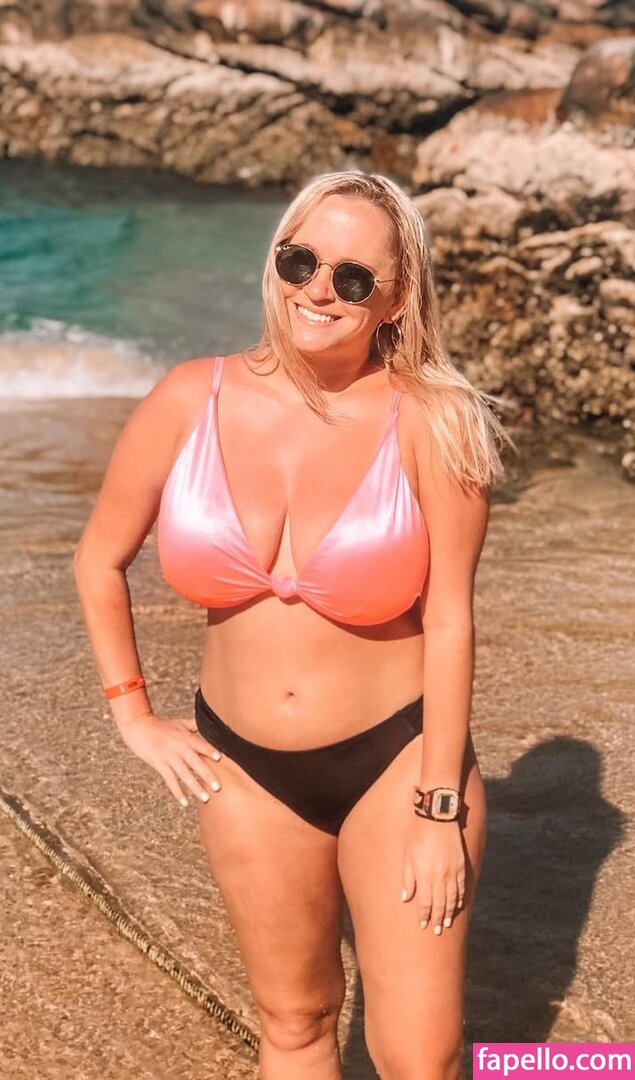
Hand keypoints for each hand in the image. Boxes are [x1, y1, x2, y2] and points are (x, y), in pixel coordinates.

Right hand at [115, 712, 223, 807]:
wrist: (138, 727)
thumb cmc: (161, 725)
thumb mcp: (179, 723)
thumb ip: (195, 725)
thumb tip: (210, 726)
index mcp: (185, 737)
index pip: (201, 745)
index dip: (210, 751)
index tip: (221, 759)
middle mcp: (179, 747)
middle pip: (195, 762)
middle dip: (207, 775)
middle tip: (218, 788)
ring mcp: (169, 757)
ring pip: (184, 774)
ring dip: (195, 787)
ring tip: (206, 798)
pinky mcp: (159, 764)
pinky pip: (170, 780)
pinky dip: (177, 792)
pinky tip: (184, 802)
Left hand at [400, 814, 465, 935]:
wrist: (437, 817)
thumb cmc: (417, 835)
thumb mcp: (408, 855)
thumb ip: (408, 878)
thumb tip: (406, 898)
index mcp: (425, 875)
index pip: (426, 902)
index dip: (425, 915)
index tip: (424, 925)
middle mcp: (440, 877)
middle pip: (440, 904)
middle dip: (438, 919)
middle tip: (437, 931)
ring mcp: (452, 872)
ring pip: (452, 898)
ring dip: (450, 912)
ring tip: (447, 923)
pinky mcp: (460, 865)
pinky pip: (461, 887)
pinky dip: (460, 898)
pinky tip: (458, 905)